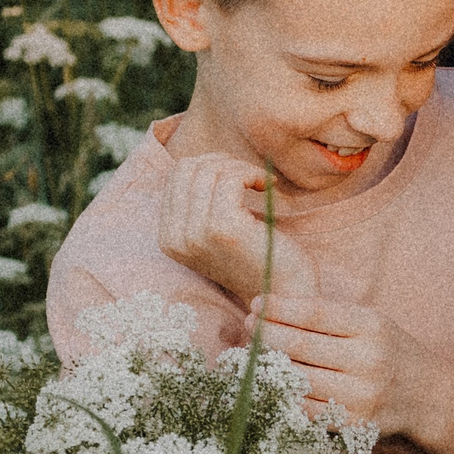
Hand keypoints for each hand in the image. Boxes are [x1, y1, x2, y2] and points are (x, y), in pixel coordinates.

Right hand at [157, 154, 316, 300]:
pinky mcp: (223, 228)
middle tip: (250, 176)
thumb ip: (200, 202)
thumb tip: (200, 160)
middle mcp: (175, 237)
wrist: (285, 292)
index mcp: (168, 237)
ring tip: (261, 182)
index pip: (175, 175)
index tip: (237, 177)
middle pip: (189, 168)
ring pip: (209, 170)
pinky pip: (230, 179)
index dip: (209, 164)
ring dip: (241, 168)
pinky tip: (268, 186)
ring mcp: (196, 233)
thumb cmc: (257, 256)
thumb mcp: (217, 228)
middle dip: (224, 162)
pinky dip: (252, 174)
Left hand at [250, 295, 442, 437]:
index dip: (278, 308)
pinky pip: (305, 409)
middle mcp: (368, 359)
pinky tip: (272, 384)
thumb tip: (271, 311)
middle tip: (249, 327)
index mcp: (371, 327)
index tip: (256, 304)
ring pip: (297, 378)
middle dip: (265, 334)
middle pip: (299, 345)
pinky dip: (283, 396)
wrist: (427, 396)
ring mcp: (361, 395)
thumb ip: (329, 317)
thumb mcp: (371, 322)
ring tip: (255, 354)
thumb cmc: (389, 351)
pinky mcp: (354, 423)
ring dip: (268, 365)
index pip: (313, 313)